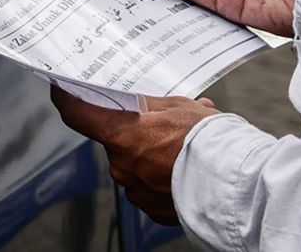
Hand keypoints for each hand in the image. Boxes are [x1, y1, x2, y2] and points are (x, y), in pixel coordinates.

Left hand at [51, 86, 218, 224]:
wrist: (237, 184)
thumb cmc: (210, 141)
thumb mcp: (177, 107)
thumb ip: (148, 106)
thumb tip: (139, 104)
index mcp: (123, 135)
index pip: (76, 114)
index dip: (67, 99)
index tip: (63, 89)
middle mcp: (122, 165)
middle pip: (113, 141)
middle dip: (133, 131)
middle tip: (159, 123)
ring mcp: (136, 190)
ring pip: (133, 164)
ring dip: (149, 155)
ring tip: (181, 147)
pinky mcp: (152, 210)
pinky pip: (147, 187)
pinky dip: (160, 178)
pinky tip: (183, 169)